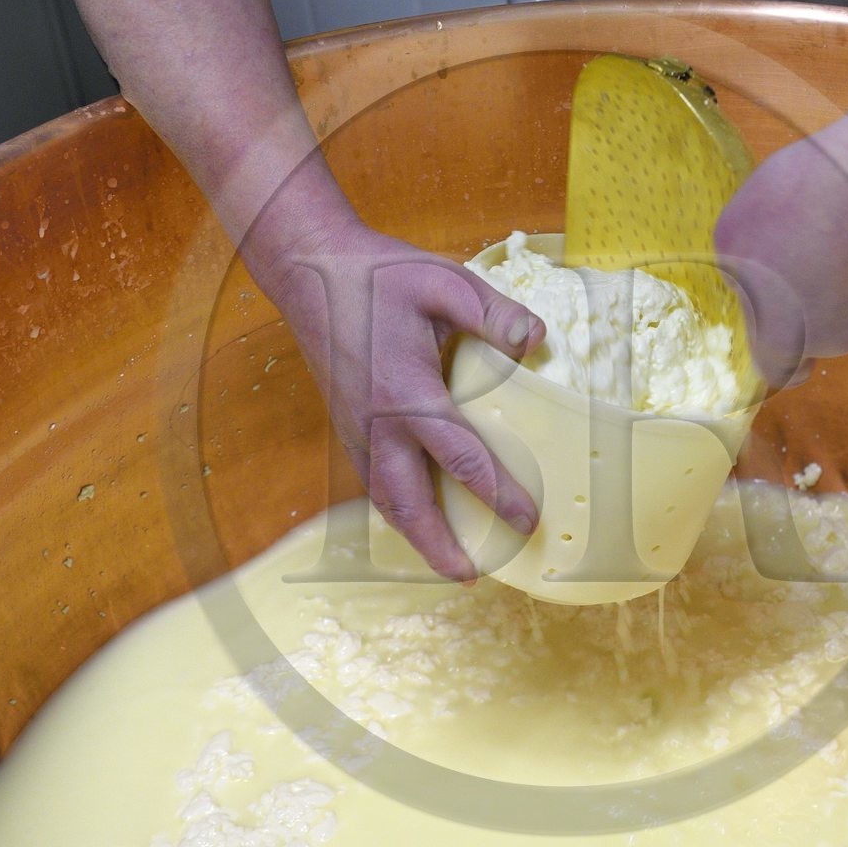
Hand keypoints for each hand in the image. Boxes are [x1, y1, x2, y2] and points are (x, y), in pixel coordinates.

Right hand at [245, 213, 544, 580]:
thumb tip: (538, 339)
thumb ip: (493, 313)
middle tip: (471, 576)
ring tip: (447, 564)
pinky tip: (416, 518)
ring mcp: (357, 428)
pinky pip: (373, 481)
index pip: (462, 459)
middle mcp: (378, 423)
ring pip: (386, 499)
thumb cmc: (379, 273)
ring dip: (416, 536)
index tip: (528, 520)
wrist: (309, 270)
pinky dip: (396, 510)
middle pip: (411, 503)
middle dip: (440, 546)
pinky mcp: (346, 424)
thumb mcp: (443, 282)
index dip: (498, 495)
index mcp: (408, 393)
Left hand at [714, 121, 847, 386]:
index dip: (775, 346)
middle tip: (815, 250)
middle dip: (813, 302)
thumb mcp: (743, 222)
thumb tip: (755, 288)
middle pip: (815, 334)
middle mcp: (829, 338)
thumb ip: (741, 269)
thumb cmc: (806, 191)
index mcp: (779, 327)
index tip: (778, 317)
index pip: (776, 368)